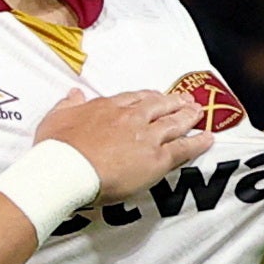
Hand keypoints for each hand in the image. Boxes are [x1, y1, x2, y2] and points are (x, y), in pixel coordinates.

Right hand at [34, 88, 212, 202]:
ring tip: (199, 113)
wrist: (67, 169)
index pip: (133, 98)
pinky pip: (183, 148)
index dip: (147, 97)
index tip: (155, 97)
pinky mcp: (156, 158)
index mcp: (106, 107)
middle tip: (185, 99)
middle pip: (158, 105)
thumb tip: (74, 94)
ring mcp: (146, 137)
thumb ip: (67, 104)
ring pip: (173, 123)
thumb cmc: (56, 148)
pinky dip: (197, 142)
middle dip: (172, 102)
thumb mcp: (54, 118)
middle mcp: (130, 118)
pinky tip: (208, 139)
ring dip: (188, 116)